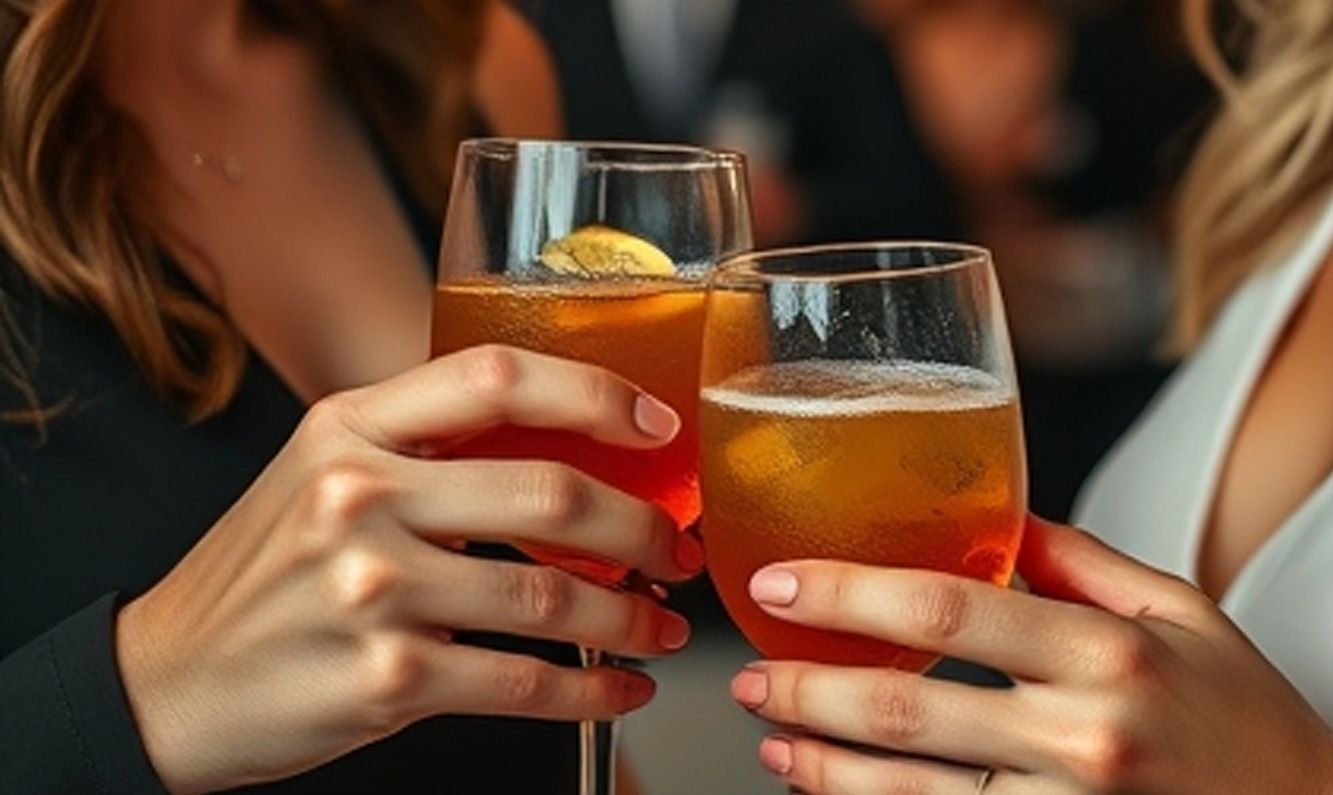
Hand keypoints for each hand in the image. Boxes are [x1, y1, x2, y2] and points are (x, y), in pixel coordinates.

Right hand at [116, 345, 702, 792]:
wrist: (165, 680)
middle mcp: (358, 496)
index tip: (657, 426)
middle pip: (551, 494)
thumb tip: (568, 443)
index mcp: (350, 427)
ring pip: (552, 599)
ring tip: (661, 626)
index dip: (597, 393)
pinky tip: (618, 686)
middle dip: (642, 527)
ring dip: (631, 618)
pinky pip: (523, 683)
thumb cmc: (264, 571)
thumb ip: (426, 444)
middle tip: (675, 548)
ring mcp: (371, 591)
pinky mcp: (384, 680)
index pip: (497, 377)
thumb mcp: (322, 470)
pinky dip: (592, 690)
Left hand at [729, 518, 1332, 793]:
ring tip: (769, 731)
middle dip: (809, 687)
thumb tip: (990, 509)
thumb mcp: (1178, 608)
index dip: (849, 592)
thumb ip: (1078, 558)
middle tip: (748, 669)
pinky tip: (826, 785)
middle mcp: (1085, 738)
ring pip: (909, 794)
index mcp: (1109, 652)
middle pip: (908, 709)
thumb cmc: (1243, 713)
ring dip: (820, 763)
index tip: (783, 581)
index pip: (950, 607)